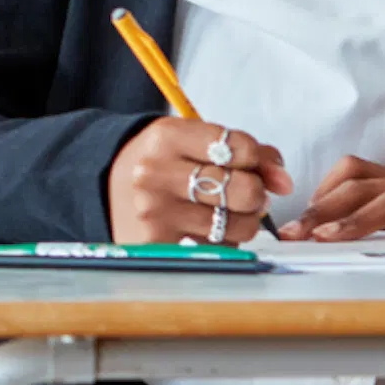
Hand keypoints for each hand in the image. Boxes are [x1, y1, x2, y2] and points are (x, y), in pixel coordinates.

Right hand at [105, 117, 292, 243]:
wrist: (101, 183)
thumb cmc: (159, 162)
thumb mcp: (191, 140)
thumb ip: (242, 151)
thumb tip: (283, 181)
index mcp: (167, 136)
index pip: (241, 147)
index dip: (262, 160)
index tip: (259, 168)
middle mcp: (156, 171)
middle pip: (244, 189)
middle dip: (256, 194)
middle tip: (245, 194)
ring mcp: (154, 210)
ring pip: (237, 225)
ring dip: (244, 222)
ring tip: (226, 213)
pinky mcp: (155, 242)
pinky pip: (216, 249)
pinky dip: (223, 242)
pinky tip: (207, 230)